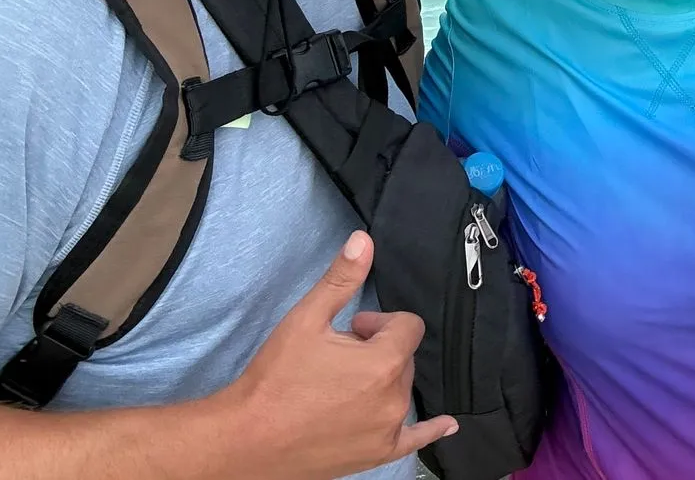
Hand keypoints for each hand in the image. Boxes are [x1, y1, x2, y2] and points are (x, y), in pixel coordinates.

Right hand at [218, 231, 455, 478]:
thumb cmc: (274, 380)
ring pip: (402, 390)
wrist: (247, 440)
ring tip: (343, 383)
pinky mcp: (377, 454)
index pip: (407, 326)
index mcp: (384, 362)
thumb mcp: (306, 319)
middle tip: (340, 356)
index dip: (379, 322)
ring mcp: (388, 430)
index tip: (351, 329)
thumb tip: (364, 240)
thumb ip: (341, 279)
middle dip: (379, 349)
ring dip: (383, 380)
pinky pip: (416, 439)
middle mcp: (394, 398)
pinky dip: (431, 429)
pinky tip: (446, 423)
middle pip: (404, 358)